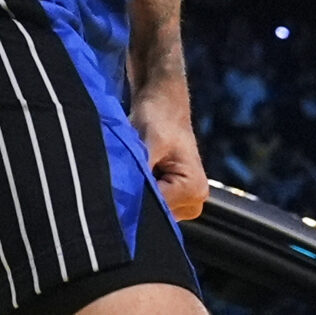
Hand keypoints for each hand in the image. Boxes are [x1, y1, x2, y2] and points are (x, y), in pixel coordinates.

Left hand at [133, 82, 207, 220]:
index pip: (157, 210)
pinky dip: (140, 190)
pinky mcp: (173, 198)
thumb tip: (126, 196)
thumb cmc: (158, 117)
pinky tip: (137, 171)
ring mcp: (184, 202)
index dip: (134, 197)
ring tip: (133, 167)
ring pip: (151, 209)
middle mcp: (194, 201)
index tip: (120, 180)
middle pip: (155, 213)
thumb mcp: (149, 142)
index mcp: (195, 189)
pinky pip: (151, 203)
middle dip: (137, 196)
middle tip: (125, 171)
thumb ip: (142, 171)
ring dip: (137, 192)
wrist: (162, 103)